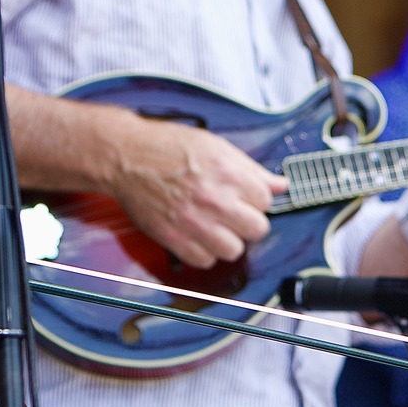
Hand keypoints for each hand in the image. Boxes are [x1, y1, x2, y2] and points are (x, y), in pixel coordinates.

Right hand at [107, 115, 283, 268]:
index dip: (256, 198)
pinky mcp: (174, 238)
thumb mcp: (216, 146)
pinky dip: (204, 251)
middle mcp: (214, 199)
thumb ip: (251, 168)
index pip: (267, 200)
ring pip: (233, 250)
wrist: (126, 157)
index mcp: (228, 173)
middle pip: (257, 229)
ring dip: (228, 240)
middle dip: (248, 221)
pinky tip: (198, 235)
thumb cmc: (167, 147)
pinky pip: (204, 260)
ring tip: (216, 226)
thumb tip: (280, 184)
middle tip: (235, 213)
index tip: (245, 196)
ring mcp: (194, 221)